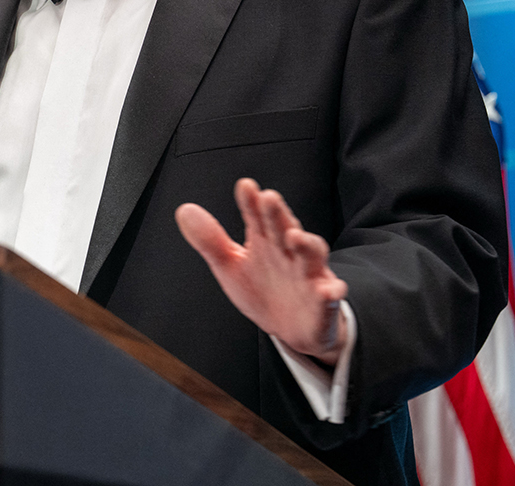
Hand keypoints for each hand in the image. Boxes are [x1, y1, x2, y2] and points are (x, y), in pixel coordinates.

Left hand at [175, 178, 349, 363]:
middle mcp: (289, 252)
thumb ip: (210, 241)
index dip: (251, 202)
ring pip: (312, 255)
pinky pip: (329, 296)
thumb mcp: (231, 267)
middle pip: (284, 228)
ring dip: (306, 244)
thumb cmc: (263, 290)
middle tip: (269, 197)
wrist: (292, 328)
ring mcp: (308, 275)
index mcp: (265, 242)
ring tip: (295, 236)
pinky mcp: (323, 301)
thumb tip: (184, 210)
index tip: (245, 186)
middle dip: (278, 214)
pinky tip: (329, 290)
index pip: (257, 217)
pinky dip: (330, 293)